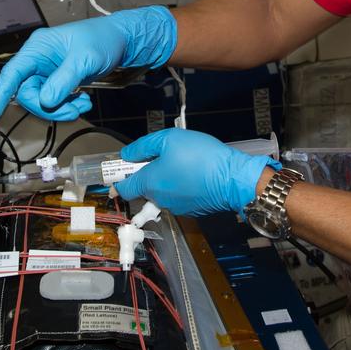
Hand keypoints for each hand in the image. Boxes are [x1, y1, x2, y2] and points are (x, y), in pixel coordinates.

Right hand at [0, 6, 176, 122]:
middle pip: (28, 94)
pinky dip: (68, 107)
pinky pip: (54, 102)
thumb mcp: (85, 59)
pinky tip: (83, 101)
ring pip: (42, 101)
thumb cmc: (103, 40)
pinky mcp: (58, 82)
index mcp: (38, 48)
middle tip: (73, 110)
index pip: (12, 73)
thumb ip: (64, 80)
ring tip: (83, 104)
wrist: (122, 41)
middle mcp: (38, 60)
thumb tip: (46, 100)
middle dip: (49, 107)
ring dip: (61, 109)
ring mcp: (47, 72)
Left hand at [113, 128, 277, 215]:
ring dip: (164, 181)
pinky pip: (177, 197)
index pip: (123, 188)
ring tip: (180, 163)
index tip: (119, 170)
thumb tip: (127, 155)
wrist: (232, 178)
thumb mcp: (169, 139)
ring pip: (161, 193)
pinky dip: (180, 187)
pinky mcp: (191, 210)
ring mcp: (176, 207)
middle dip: (146, 175)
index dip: (118, 179)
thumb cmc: (201, 157)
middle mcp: (159, 199)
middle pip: (143, 190)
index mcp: (149, 183)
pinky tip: (192, 174)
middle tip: (159, 158)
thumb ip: (143, 147)